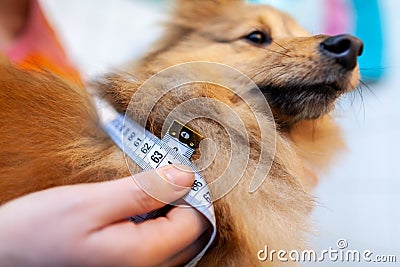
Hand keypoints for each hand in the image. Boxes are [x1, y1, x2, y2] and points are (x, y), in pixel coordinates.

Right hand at [0, 165, 208, 265]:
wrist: (6, 255)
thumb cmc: (38, 232)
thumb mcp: (90, 204)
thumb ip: (142, 191)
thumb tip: (184, 176)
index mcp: (142, 255)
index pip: (196, 222)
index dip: (195, 192)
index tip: (182, 168)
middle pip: (192, 234)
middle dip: (189, 201)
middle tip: (170, 172)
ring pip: (178, 240)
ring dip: (175, 210)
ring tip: (155, 184)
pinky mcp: (126, 263)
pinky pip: (159, 243)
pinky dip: (160, 220)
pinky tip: (142, 202)